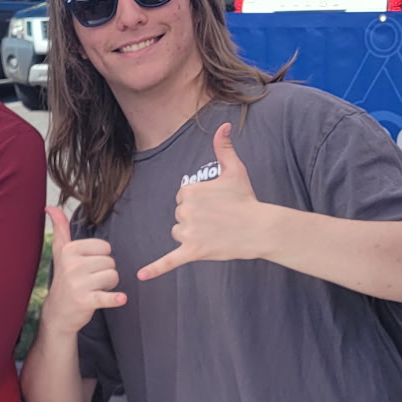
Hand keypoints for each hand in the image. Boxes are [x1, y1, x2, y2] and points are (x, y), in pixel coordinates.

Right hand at [41, 205, 126, 334]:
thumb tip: (50, 207)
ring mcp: (78, 284)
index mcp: (69, 250)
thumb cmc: (64, 279)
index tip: (88, 267)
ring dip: (109, 285)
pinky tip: (121, 299)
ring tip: (94, 290)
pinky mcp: (86, 301)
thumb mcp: (60, 253)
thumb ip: (60, 229)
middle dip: (106, 272)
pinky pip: (108, 297)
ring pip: (113, 276)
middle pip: (111, 262)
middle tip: (91, 281)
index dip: (101, 258)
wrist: (58, 313)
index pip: (105, 247)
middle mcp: (72, 265)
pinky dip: (116, 299)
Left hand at [137, 123, 278, 280]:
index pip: (182, 198)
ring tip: (215, 232)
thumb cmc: (246, 199)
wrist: (260, 227)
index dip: (199, 202)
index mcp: (189, 191)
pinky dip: (155, 269)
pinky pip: (169, 261)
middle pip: (179, 216)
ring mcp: (189, 232)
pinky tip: (141, 276)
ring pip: (178, 233)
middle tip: (219, 219)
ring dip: (191, 235)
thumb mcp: (235, 170)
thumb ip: (223, 147)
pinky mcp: (193, 251)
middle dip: (196, 218)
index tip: (216, 204)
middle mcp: (185, 210)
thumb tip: (222, 125)